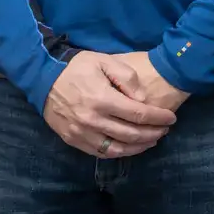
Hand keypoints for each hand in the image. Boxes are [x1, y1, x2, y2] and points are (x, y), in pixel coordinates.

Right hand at [43, 51, 176, 157]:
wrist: (42, 77)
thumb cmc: (77, 67)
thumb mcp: (105, 61)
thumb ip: (127, 77)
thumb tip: (143, 99)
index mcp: (101, 99)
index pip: (138, 114)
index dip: (158, 118)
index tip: (170, 118)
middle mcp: (92, 120)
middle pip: (131, 134)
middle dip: (153, 133)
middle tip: (165, 129)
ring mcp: (81, 133)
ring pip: (117, 149)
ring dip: (139, 147)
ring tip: (152, 140)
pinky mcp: (73, 140)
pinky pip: (100, 153)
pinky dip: (119, 153)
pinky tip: (130, 147)